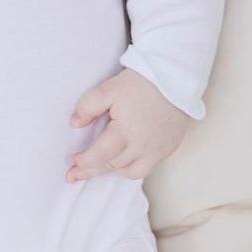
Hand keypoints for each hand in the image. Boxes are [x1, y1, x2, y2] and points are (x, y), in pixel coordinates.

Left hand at [65, 68, 192, 182]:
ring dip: (113, 169)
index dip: (85, 162)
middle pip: (113, 165)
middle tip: (75, 173)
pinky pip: (147, 167)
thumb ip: (88, 106)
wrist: (176, 78)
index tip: (74, 160)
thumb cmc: (143, 83)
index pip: (100, 156)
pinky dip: (132, 166)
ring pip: (130, 171)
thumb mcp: (109, 89)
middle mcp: (143, 146)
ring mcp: (157, 150)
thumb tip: (75, 123)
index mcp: (126, 131)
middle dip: (93, 168)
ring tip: (100, 166)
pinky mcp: (168, 148)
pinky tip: (123, 161)